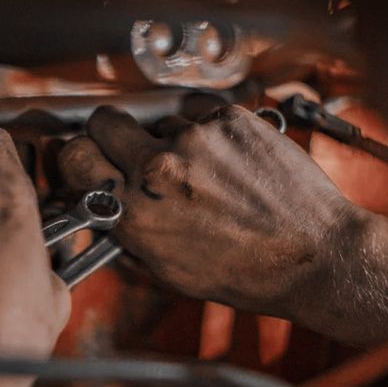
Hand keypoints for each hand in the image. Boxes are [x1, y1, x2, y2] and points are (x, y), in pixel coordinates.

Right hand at [58, 105, 360, 317]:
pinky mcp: (230, 119)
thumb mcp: (169, 270)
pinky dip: (207, 132)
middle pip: (104, 121)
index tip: (88, 160)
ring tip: (203, 171)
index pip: (73, 157)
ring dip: (169, 140)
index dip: (78, 158)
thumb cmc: (247, 272)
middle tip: (131, 150)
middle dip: (112, 135)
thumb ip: (128, 231)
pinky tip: (229, 161)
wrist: (314, 254)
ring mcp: (196, 138)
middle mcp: (159, 169)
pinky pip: (199, 114)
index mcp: (136, 212)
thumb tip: (103, 206)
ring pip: (158, 120)